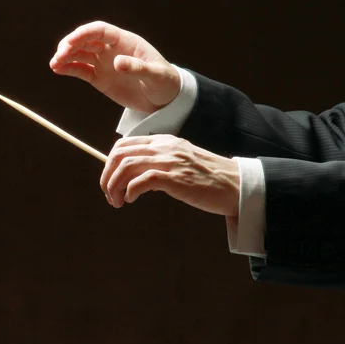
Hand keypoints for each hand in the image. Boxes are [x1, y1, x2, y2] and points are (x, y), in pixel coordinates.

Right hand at [49, 21, 180, 113]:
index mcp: (125, 41)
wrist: (164, 99)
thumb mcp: (156, 75)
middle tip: (60, 55)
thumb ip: (137, 68)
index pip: (100, 31)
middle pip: (86, 41)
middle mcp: (111, 49)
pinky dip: (69, 69)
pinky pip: (81, 71)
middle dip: (71, 45)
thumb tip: (116, 62)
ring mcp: (104, 63)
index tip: (71, 41)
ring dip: (66, 57)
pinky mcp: (100, 78)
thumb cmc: (164, 82)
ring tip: (54, 64)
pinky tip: (58, 70)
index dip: (84, 33)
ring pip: (80, 55)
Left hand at [100, 135, 239, 216]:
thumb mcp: (180, 161)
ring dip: (115, 186)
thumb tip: (134, 177)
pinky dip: (130, 191)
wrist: (237, 185)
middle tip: (108, 194)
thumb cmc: (209, 178)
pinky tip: (131, 200)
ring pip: (127, 166)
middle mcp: (164, 147)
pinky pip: (142, 181)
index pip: (124, 145)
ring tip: (116, 202)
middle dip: (107, 176)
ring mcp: (170, 161)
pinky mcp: (175, 178)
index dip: (110, 163)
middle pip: (120, 154)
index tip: (109, 181)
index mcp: (163, 141)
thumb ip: (159, 163)